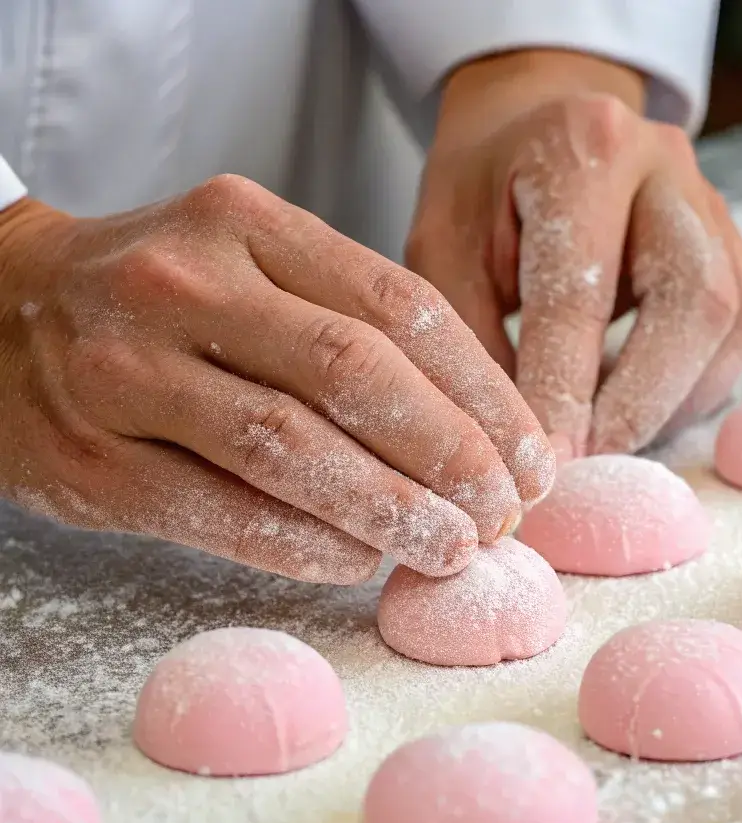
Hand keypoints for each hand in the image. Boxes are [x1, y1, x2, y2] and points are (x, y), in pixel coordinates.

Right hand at [0, 178, 553, 583]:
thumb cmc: (163, 299)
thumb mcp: (255, 267)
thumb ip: (353, 328)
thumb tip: (477, 435)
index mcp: (250, 224)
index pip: (401, 307)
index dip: (483, 393)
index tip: (531, 456)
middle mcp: (187, 283)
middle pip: (355, 374)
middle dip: (450, 455)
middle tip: (502, 513)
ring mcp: (129, 369)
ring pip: (289, 447)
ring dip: (388, 509)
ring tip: (452, 549)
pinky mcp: (94, 460)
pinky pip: (220, 511)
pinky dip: (303, 544)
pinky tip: (359, 563)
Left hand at [407, 50, 741, 457]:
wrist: (538, 132)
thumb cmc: (482, 194)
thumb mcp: (444, 250)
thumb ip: (476, 338)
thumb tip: (517, 444)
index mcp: (580, 149)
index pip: (579, 294)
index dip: (564, 391)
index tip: (546, 464)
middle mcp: (666, 164)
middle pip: (692, 303)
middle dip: (640, 403)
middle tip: (592, 464)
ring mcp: (713, 202)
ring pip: (730, 323)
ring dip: (671, 403)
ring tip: (610, 443)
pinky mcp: (736, 244)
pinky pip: (738, 333)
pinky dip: (690, 388)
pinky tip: (638, 410)